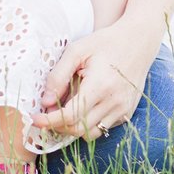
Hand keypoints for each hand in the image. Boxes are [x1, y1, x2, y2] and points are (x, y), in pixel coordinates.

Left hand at [31, 20, 159, 139]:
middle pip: (78, 129)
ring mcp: (123, 108)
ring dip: (73, 127)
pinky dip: (89, 123)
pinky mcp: (127, 111)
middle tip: (47, 114)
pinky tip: (85, 106)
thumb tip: (45, 102)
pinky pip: (103, 127)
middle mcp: (114, 101)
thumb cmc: (105, 42)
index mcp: (100, 85)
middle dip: (58, 126)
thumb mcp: (77, 50)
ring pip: (91, 133)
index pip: (70, 116)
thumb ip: (58, 76)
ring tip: (65, 110)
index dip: (49, 121)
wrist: (139, 40)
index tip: (34, 119)